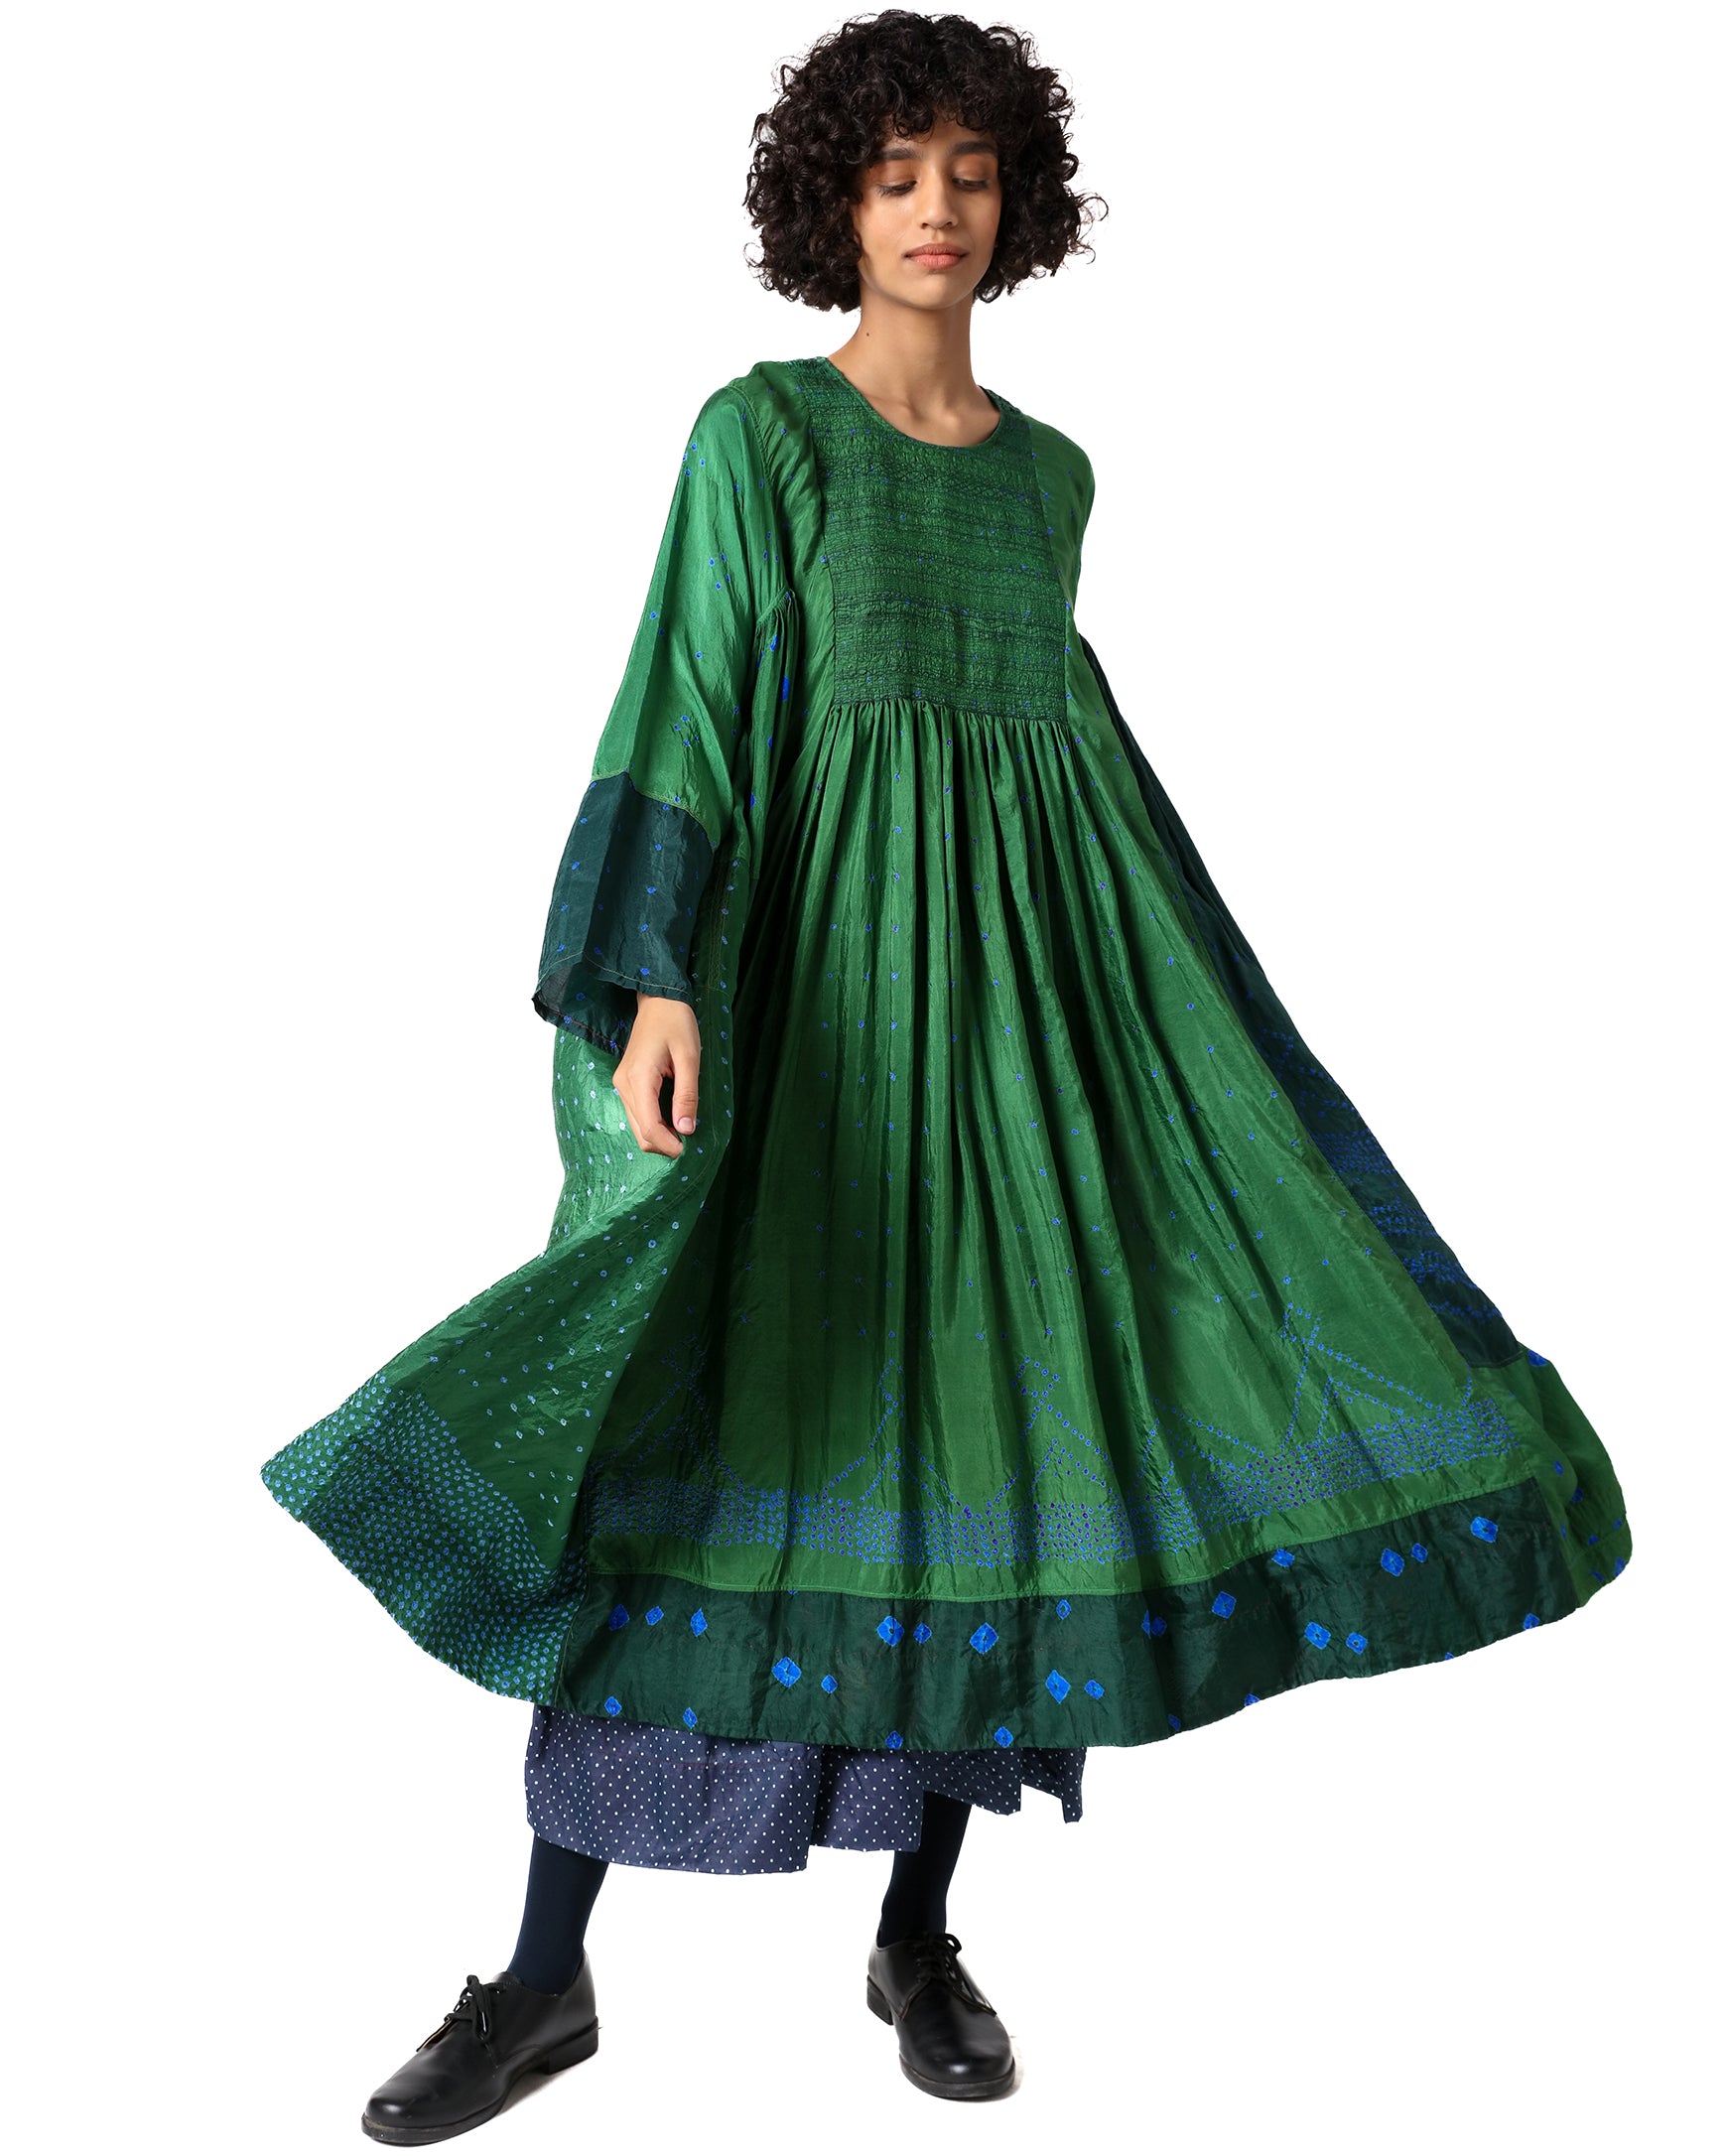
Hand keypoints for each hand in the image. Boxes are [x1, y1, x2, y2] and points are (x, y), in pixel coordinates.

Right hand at [613, 992, 700, 1157]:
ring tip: (685, 1130)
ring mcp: (622, 1085)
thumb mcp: (689, 1058)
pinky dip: (655, 1124)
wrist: (659, 1000)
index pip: (649, 1127)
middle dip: (664, 1144)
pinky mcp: (626, 1083)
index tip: (688, 1150)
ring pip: (637, 1127)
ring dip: (660, 1135)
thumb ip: (687, 1094)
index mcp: (638, 1079)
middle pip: (640, 1133)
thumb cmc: (677, 1023)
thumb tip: (686, 1129)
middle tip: (690, 1143)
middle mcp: (624, 1085)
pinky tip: (674, 1118)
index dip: (669, 1145)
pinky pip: (638, 1114)